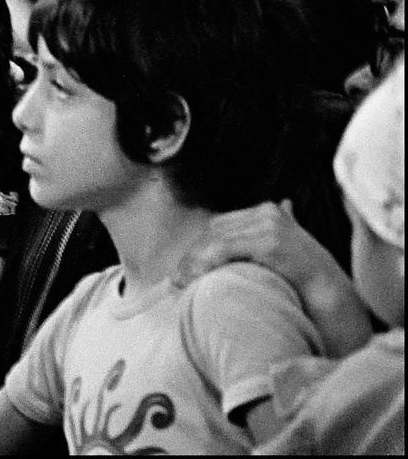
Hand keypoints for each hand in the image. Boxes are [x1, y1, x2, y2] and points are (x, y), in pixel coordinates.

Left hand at [173, 200, 370, 357]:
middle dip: (193, 254)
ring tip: (182, 282)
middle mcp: (268, 213)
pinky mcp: (272, 241)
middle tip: (176, 278)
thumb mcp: (278, 255)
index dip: (198, 246)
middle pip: (215, 230)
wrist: (334, 299)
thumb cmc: (304, 282)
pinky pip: (228, 249)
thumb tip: (243, 236)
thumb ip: (259, 242)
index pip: (220, 225)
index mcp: (268, 212)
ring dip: (194, 261)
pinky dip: (208, 262)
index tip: (182, 268)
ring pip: (217, 239)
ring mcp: (271, 225)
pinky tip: (197, 278)